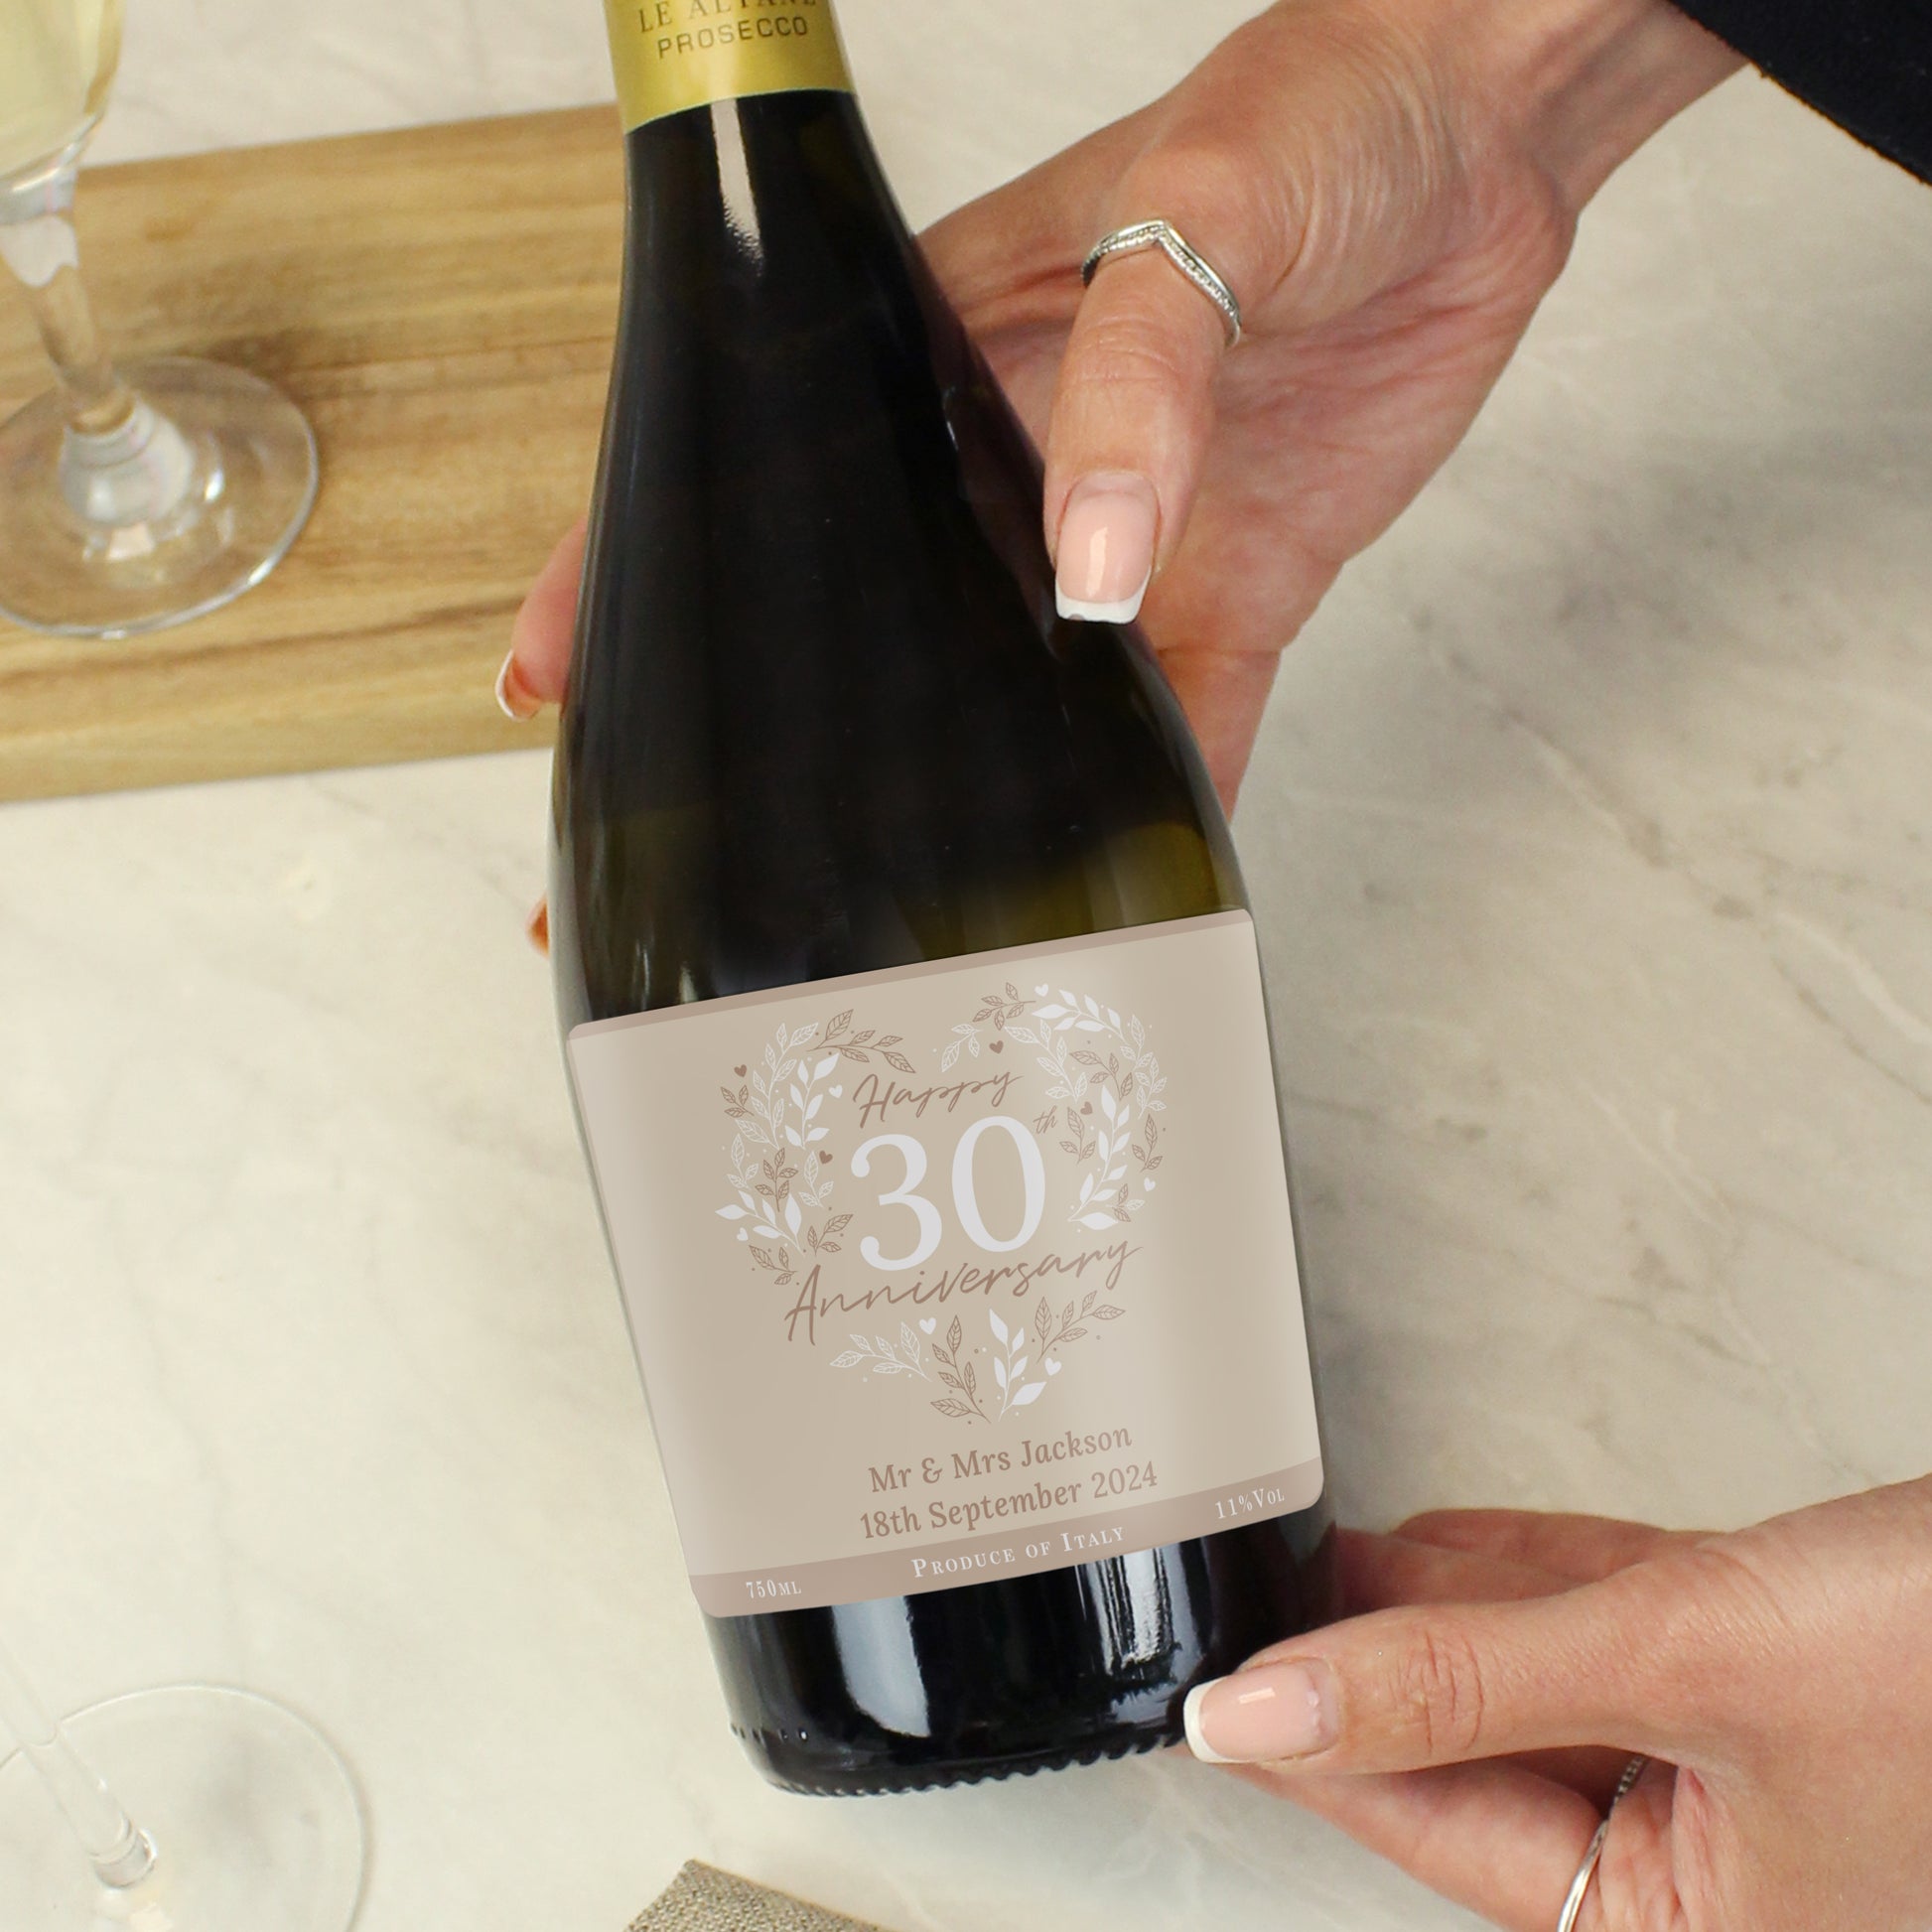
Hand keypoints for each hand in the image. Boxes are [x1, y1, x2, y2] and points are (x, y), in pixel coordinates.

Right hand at [501, 0, 1735, 804]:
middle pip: (862, 631)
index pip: (755, 470)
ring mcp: (1118, 542)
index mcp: (943, 351)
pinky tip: (1107, 899)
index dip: (639, 575)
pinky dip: (1154, 814)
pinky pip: (1180, 726)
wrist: (1485, 133)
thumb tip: (1086, 569)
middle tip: (690, 870)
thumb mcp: (1199, 203)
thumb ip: (1135, 381)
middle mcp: (1013, 469)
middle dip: (773, 746)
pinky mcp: (1230, 589)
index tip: (553, 685)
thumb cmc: (1321, 106)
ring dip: (946, 814)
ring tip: (868, 922)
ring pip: (1006, 710)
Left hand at [1182, 1481, 1931, 1930]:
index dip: (1313, 1744)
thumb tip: (1267, 1712)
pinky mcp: (1762, 1672)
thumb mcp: (1682, 1663)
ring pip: (1538, 1680)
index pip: (1433, 1825)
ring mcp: (1734, 1764)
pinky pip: (1610, 1632)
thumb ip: (1462, 1681)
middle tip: (1259, 1593)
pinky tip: (1437, 1550)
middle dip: (1370, 1663)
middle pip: (1480, 1750)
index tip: (1213, 1688)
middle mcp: (1707, 1867)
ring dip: (1435, 1613)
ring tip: (1321, 1554)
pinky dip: (1527, 1584)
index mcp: (1681, 1929)